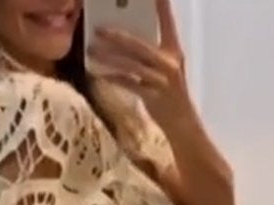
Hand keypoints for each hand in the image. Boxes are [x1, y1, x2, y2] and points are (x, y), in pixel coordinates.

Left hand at [87, 0, 191, 132]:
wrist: (182, 122)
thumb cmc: (170, 91)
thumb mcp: (167, 66)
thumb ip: (152, 51)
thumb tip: (127, 37)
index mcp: (174, 50)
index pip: (167, 21)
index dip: (162, 5)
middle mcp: (169, 63)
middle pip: (139, 45)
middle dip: (117, 36)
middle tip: (98, 28)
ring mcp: (161, 80)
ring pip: (131, 65)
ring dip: (109, 57)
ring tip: (92, 50)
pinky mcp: (153, 97)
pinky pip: (129, 84)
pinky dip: (113, 77)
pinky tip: (100, 73)